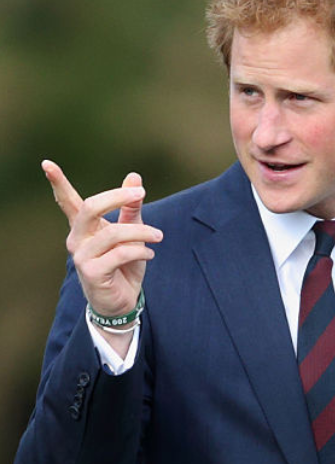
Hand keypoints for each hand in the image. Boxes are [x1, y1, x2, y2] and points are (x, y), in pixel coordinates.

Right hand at [43, 160, 162, 317]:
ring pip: (112, 233)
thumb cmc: (125, 264)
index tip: (47, 162)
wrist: (122, 301)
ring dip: (141, 231)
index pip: (67, 202)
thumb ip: (131, 207)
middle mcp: (77, 239)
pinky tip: (150, 254)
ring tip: (158, 236)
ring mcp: (82, 256)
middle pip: (90, 208)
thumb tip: (134, 176)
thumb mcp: (132, 232)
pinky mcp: (92, 272)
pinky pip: (119, 254)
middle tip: (141, 193)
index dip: (57, 182)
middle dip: (117, 197)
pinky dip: (140, 251)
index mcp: (84, 227)